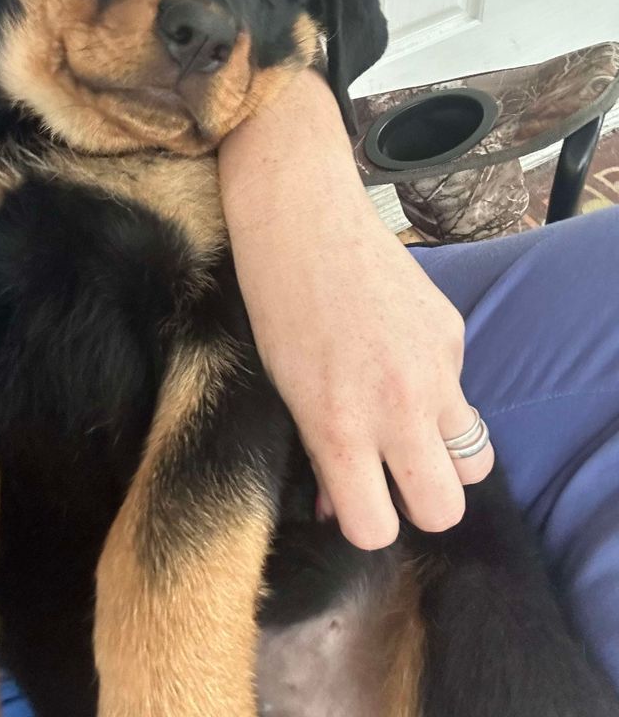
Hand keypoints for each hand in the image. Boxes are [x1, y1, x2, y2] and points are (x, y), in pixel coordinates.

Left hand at [218, 69, 493, 549]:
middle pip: (445, 510)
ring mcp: (437, 369)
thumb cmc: (274, 304)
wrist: (302, 217)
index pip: (377, 529)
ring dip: (444, 454)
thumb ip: (320, 453)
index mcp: (340, 428)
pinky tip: (398, 351)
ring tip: (408, 422)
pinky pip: (460, 390)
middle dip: (420, 501)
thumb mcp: (283, 390)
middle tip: (393, 473)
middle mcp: (399, 408)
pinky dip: (437, 389)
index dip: (366, 522)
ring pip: (474, 458)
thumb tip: (338, 505)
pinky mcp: (454, 333)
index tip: (355, 500)